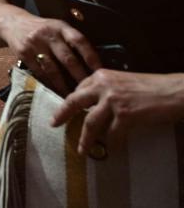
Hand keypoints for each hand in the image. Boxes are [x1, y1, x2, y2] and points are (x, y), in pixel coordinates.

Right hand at [0, 10, 101, 94]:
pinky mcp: (23, 53)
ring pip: (53, 70)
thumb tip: (94, 64)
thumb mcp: (58, 27)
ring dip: (64, 86)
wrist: (12, 22)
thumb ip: (72, 41)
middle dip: (80, 77)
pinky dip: (49, 84)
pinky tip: (56, 92)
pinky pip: (39, 73)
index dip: (91, 57)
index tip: (100, 73)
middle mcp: (48, 34)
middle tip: (90, 92)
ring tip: (74, 97)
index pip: (79, 41)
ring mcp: (34, 44)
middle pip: (67, 59)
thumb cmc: (42, 29)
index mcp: (60, 27)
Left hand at [51, 69, 183, 155]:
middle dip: (62, 115)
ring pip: (90, 122)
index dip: (71, 102)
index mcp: (101, 75)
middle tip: (53, 124)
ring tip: (81, 149)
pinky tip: (111, 149)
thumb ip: (107, 89)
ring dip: (85, 138)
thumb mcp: (123, 81)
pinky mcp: (126, 115)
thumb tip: (94, 105)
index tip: (64, 110)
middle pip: (74, 102)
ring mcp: (113, 101)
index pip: (79, 89)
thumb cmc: (151, 87)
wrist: (173, 91)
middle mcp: (103, 86)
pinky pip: (112, 134)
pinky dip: (111, 143)